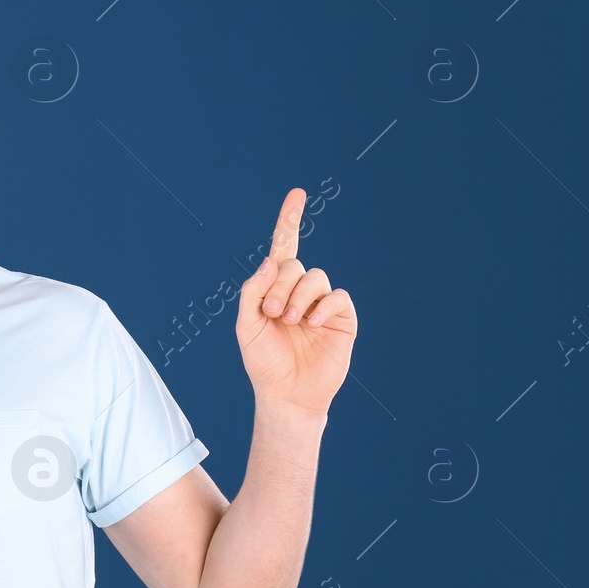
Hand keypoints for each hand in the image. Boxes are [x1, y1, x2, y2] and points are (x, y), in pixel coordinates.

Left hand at [235, 187, 356, 415]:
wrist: (286, 394)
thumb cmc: (263, 361)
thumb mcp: (246, 325)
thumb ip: (253, 291)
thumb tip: (270, 260)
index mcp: (274, 288)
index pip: (283, 247)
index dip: (289, 220)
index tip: (297, 193)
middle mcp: (299, 291)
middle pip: (293, 264)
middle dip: (279, 285)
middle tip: (272, 314)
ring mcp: (322, 303)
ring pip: (315, 277)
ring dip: (298, 297)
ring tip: (289, 322)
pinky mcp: (342, 318)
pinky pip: (337, 297)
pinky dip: (323, 306)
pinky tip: (312, 324)